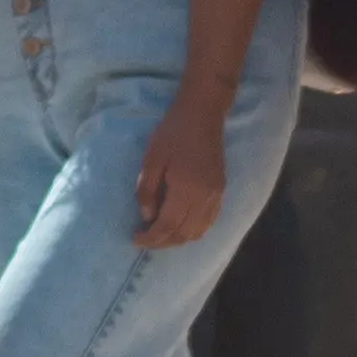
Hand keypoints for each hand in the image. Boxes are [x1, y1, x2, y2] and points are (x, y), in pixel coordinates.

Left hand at [128, 90, 227, 249]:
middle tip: (145, 239)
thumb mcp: (151, 158)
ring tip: (160, 234)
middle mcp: (205, 197)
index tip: (135, 238)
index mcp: (186, 188)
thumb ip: (147, 190)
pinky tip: (180, 225)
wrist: (203, 114)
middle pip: (184, 234)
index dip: (151, 238)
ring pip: (198, 231)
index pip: (168, 226)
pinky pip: (209, 221)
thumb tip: (146, 217)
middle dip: (163, 242)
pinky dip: (193, 230)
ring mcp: (216, 195)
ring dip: (178, 239)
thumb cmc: (173, 132)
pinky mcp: (221, 191)